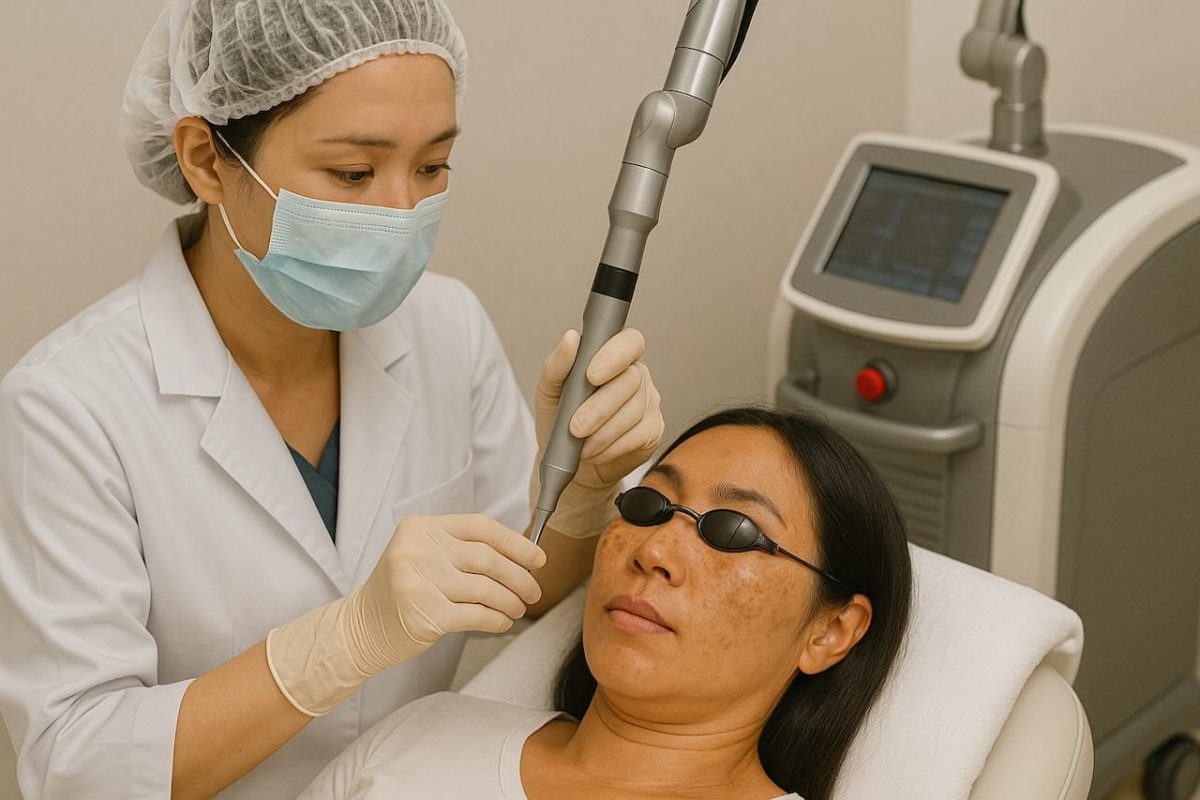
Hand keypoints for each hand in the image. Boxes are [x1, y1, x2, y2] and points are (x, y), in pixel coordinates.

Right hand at [345, 514, 545, 671]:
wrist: (362, 626)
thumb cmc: (403, 589)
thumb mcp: (424, 554)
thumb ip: (462, 549)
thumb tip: (522, 555)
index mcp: (422, 528)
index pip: (481, 528)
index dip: (516, 543)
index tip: (538, 558)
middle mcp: (418, 550)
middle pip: (488, 559)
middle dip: (520, 577)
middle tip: (533, 591)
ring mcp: (420, 582)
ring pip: (486, 589)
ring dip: (511, 601)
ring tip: (518, 608)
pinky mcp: (425, 615)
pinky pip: (477, 615)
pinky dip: (497, 620)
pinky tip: (502, 622)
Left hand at [535, 328, 664, 490]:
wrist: (567, 461)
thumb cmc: (558, 420)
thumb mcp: (549, 391)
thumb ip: (557, 364)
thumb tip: (570, 339)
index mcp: (612, 357)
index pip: (629, 342)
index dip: (614, 355)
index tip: (592, 376)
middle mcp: (635, 375)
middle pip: (630, 381)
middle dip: (599, 407)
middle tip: (575, 427)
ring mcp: (648, 402)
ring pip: (634, 410)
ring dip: (602, 432)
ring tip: (581, 443)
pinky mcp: (653, 430)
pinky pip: (638, 435)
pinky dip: (612, 446)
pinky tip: (596, 450)